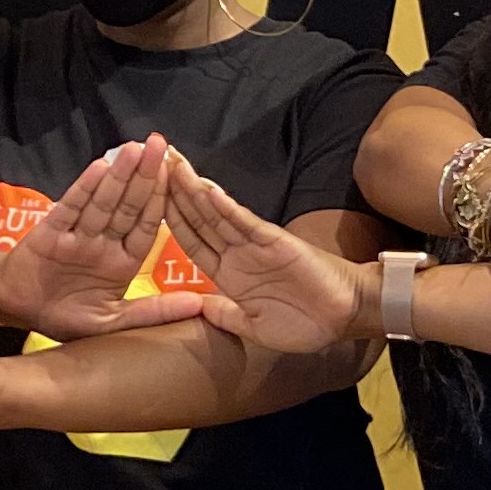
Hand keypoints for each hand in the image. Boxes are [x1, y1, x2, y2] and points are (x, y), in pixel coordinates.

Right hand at [0, 136, 206, 336]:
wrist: (18, 311)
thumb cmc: (65, 317)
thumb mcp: (113, 321)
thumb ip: (153, 312)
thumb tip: (199, 306)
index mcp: (123, 261)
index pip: (147, 226)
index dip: (161, 201)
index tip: (179, 175)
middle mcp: (103, 242)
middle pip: (128, 206)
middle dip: (144, 176)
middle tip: (159, 145)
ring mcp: (77, 234)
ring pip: (102, 202)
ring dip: (119, 176)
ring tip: (135, 149)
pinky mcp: (50, 232)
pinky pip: (70, 209)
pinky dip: (84, 189)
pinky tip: (99, 168)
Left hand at [158, 168, 362, 351]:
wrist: (344, 318)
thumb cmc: (304, 324)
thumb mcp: (255, 328)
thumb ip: (225, 315)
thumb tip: (199, 305)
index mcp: (228, 274)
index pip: (191, 240)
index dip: (168, 218)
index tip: (147, 197)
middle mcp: (237, 253)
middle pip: (198, 217)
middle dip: (174, 191)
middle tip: (153, 162)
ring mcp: (253, 244)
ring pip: (216, 212)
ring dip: (193, 189)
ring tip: (172, 164)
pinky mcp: (274, 241)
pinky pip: (244, 222)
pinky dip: (225, 206)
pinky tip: (206, 189)